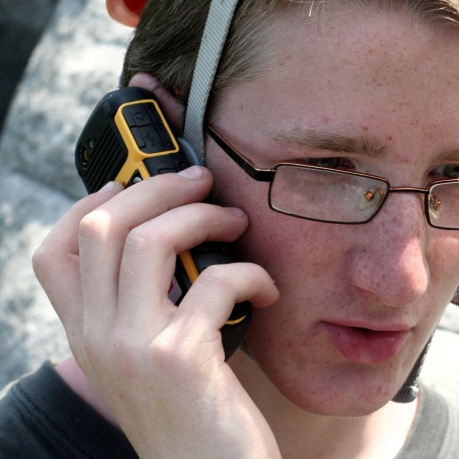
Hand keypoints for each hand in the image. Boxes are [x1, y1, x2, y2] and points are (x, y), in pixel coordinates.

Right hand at [33, 167, 280, 458]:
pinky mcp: (180, 358)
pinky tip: (268, 291)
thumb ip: (145, 308)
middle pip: (103, 226)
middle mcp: (97, 337)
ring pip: (149, 240)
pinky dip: (251, 274)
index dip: (85, 205)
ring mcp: (133, 346)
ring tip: (237, 220)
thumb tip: (173, 242)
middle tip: (199, 180)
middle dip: (155, 188)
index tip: (126, 184)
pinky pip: (215, 281)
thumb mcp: (149, 360)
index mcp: (87, 335)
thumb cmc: (191, 414)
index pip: (54, 254)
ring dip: (203, 215)